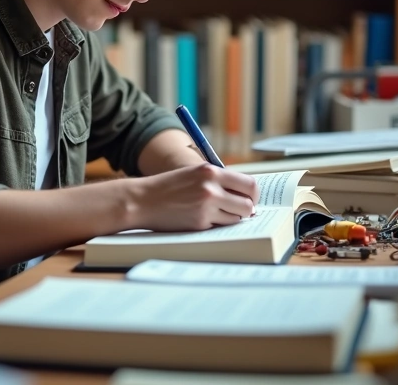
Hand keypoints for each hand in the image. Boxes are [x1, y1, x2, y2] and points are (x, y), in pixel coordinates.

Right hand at [129, 162, 259, 230]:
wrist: (143, 200)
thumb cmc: (170, 186)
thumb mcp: (196, 173)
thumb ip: (220, 180)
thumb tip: (248, 195)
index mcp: (211, 172)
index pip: (249, 184)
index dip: (254, 194)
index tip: (251, 199)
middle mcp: (211, 188)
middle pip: (248, 204)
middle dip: (248, 209)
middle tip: (242, 211)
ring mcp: (206, 207)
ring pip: (237, 218)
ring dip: (233, 217)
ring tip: (218, 212)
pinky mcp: (199, 223)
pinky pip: (221, 226)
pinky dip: (218, 224)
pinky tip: (205, 218)